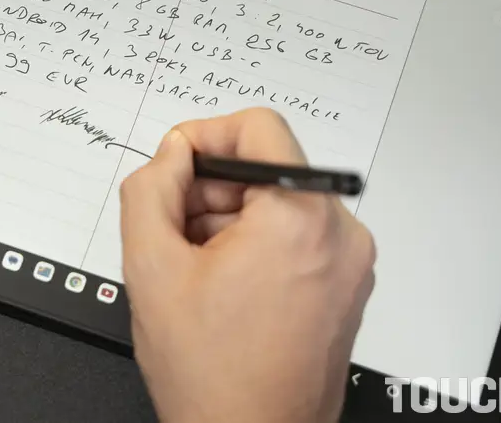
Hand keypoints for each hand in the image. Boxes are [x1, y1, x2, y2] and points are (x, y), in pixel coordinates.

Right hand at [120, 109, 374, 422]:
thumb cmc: (213, 374)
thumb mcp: (151, 266)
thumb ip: (150, 189)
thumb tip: (171, 154)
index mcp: (300, 219)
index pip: (259, 127)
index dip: (204, 137)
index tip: (176, 166)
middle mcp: (341, 234)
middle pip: (267, 166)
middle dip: (211, 188)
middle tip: (174, 229)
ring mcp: (350, 263)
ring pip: (279, 201)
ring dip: (229, 219)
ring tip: (197, 269)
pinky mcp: (347, 285)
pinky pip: (297, 234)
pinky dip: (256, 243)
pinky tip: (223, 285)